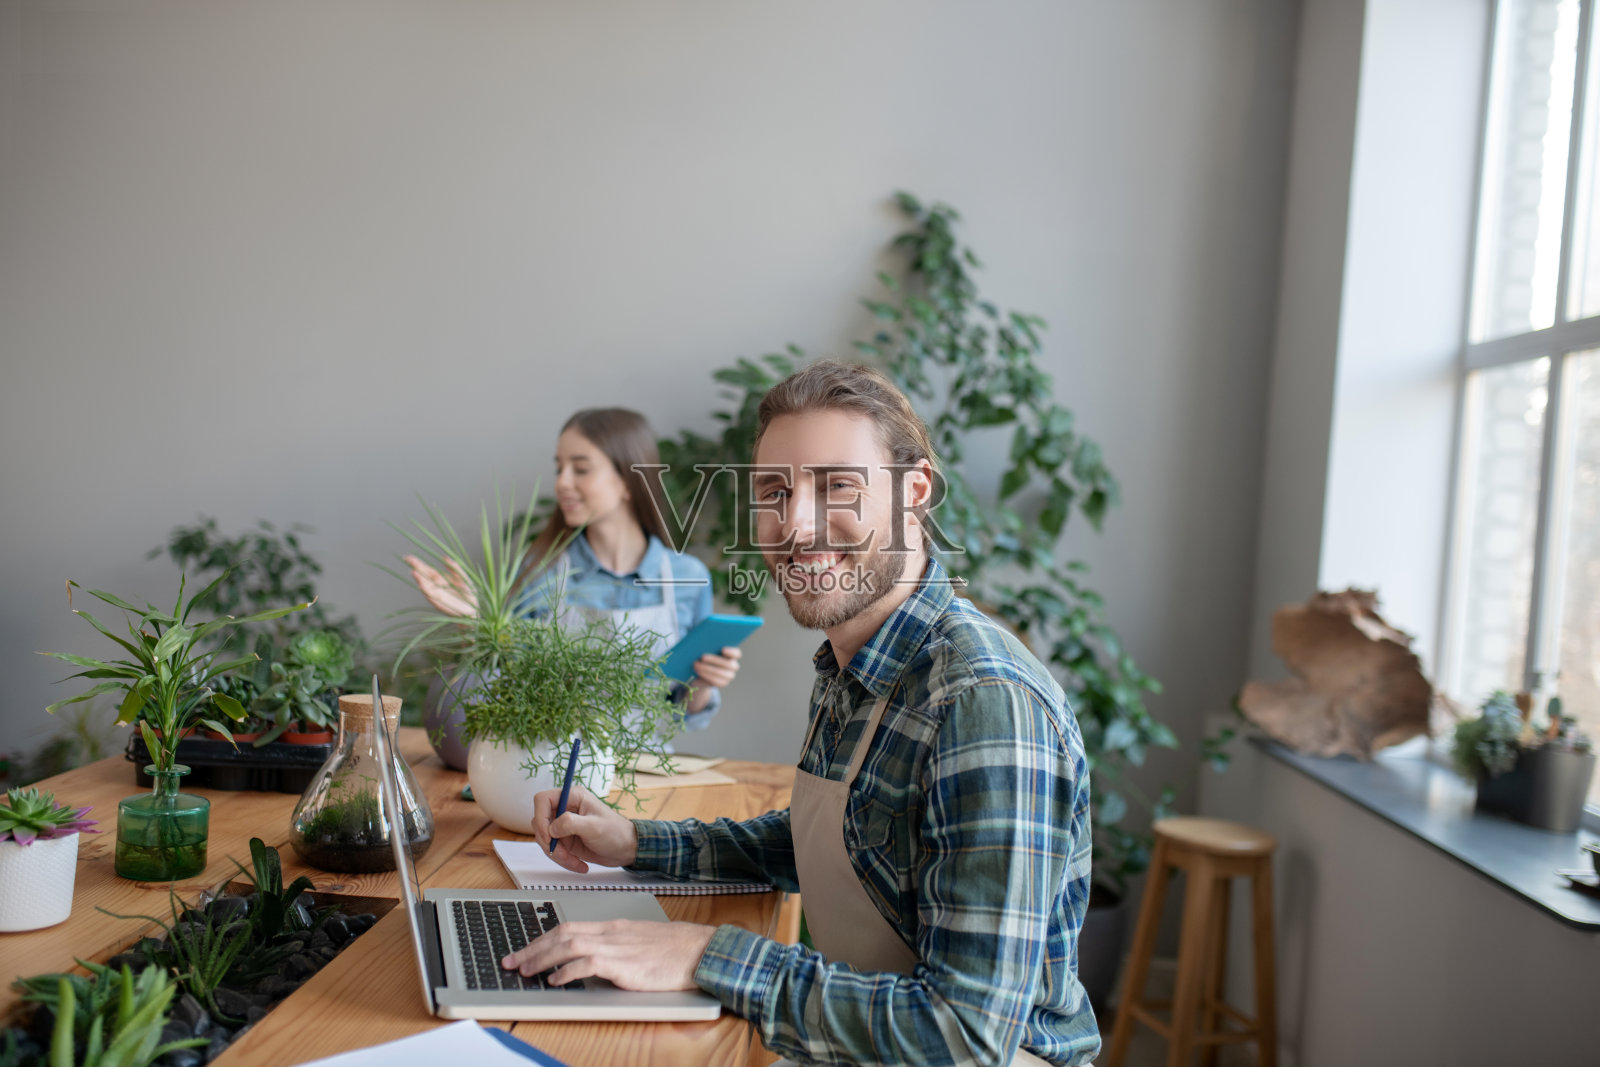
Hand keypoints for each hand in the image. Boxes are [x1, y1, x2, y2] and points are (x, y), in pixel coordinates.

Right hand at [404, 554, 477, 616]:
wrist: (474, 609)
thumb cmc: (467, 593)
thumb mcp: (462, 577)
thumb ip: (454, 567)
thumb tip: (445, 557)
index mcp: (439, 578)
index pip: (426, 569)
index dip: (417, 563)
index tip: (408, 557)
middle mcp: (435, 586)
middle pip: (423, 576)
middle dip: (415, 569)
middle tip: (407, 560)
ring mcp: (437, 595)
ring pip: (425, 587)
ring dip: (419, 580)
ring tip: (414, 572)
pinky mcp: (440, 605)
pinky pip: (432, 598)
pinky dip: (426, 592)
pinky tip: (422, 586)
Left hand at [500, 919, 716, 990]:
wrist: (700, 950)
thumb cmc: (674, 950)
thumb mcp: (638, 944)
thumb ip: (615, 948)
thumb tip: (591, 961)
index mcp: (613, 927)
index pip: (568, 927)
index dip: (542, 938)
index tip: (524, 950)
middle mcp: (611, 933)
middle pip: (562, 933)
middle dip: (532, 948)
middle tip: (512, 962)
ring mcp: (617, 947)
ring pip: (569, 945)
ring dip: (542, 958)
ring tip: (525, 971)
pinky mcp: (625, 964)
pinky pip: (588, 963)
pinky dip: (568, 971)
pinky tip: (556, 980)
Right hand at [530, 783, 638, 869]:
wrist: (625, 849)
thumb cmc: (616, 833)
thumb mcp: (594, 827)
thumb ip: (570, 823)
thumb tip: (551, 827)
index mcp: (573, 797)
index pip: (543, 800)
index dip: (540, 817)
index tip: (548, 835)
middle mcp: (566, 808)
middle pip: (540, 822)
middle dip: (549, 841)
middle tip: (562, 853)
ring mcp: (564, 825)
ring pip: (545, 839)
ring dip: (557, 854)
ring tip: (574, 861)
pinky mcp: (565, 839)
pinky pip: (553, 850)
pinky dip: (562, 859)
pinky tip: (578, 864)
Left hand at [686, 646, 740, 713]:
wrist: (701, 674)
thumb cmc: (705, 657)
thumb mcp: (707, 651)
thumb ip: (709, 647)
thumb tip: (701, 645)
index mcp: (732, 655)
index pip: (737, 654)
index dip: (731, 652)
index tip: (723, 649)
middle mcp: (733, 666)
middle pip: (728, 664)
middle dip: (714, 660)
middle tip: (702, 657)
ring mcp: (729, 676)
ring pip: (721, 673)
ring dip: (707, 668)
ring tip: (696, 665)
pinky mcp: (723, 683)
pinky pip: (715, 680)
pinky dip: (705, 675)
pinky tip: (698, 671)